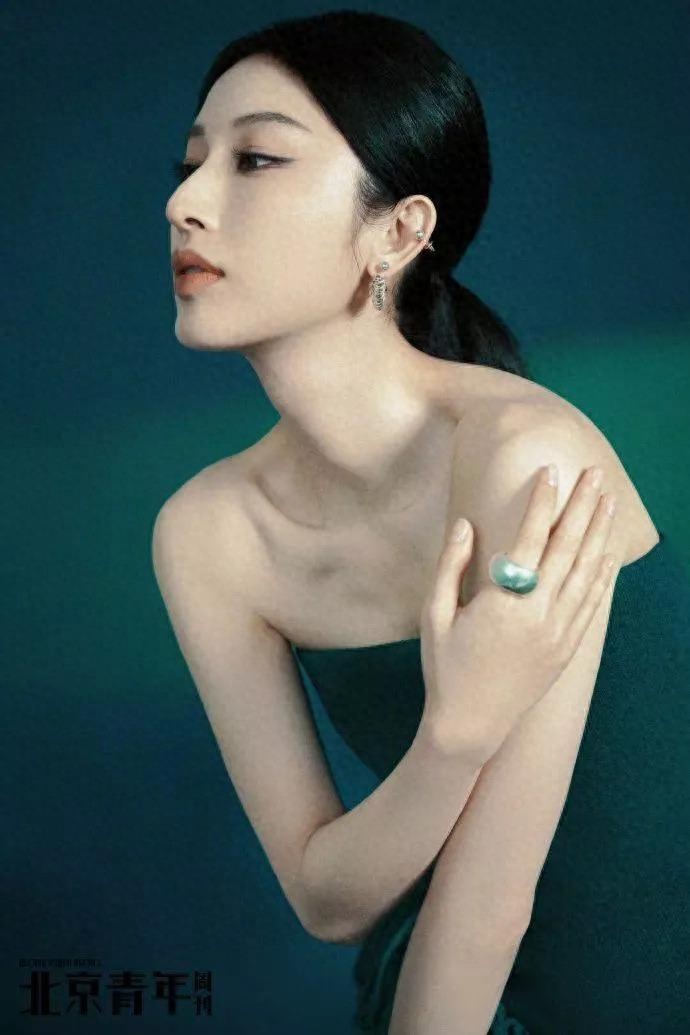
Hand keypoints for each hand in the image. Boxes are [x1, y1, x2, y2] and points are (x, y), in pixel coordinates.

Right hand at [419, 464, 618, 762]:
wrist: (470, 724)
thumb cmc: (445, 667)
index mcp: (504, 602)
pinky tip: (607, 555)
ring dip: (599, 534)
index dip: (542, 502)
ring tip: (608, 502)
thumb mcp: (434, 615)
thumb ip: (449, 566)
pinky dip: (602, 577)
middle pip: (568, 548)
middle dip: (582, 507)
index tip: (551, 471)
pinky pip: (591, 605)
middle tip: (595, 474)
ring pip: (586, 573)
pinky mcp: (566, 649)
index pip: (530, 539)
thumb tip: (465, 523)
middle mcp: (539, 614)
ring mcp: (558, 633)